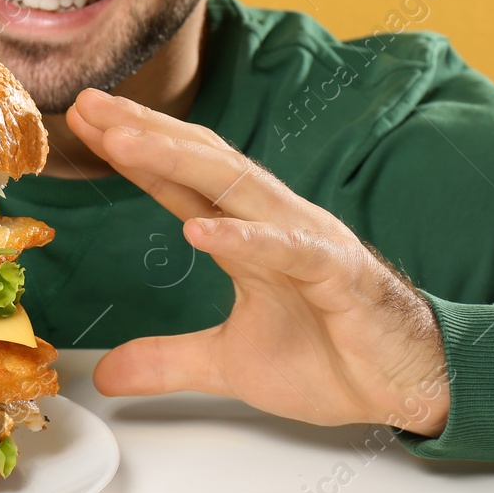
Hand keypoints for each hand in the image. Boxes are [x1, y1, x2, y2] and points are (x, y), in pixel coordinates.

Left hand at [66, 89, 449, 433]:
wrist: (408, 387)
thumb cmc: (332, 358)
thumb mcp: (229, 364)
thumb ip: (168, 361)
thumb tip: (105, 373)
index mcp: (248, 233)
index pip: (180, 179)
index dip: (133, 150)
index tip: (85, 123)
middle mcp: (273, 222)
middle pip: (200, 163)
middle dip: (143, 131)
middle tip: (90, 105)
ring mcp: (306, 241)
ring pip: (236, 188)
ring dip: (177, 161)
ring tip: (123, 142)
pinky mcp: (338, 274)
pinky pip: (287, 249)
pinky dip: (244, 238)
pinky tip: (201, 229)